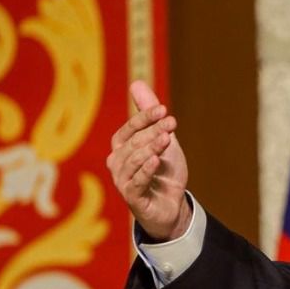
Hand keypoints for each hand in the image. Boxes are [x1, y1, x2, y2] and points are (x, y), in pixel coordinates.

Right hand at [107, 80, 190, 240]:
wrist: (172, 205)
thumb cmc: (164, 171)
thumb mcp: (161, 139)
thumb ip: (149, 114)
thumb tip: (136, 83)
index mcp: (122, 147)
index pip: (129, 128)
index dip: (145, 118)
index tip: (163, 109)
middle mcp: (117, 162)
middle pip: (134, 143)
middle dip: (153, 131)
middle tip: (172, 123)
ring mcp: (122, 181)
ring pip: (134, 161)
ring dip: (151, 148)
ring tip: (167, 139)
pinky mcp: (132, 197)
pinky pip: (136, 182)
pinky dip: (145, 170)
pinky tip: (156, 160)